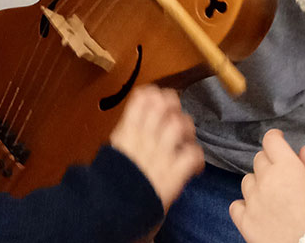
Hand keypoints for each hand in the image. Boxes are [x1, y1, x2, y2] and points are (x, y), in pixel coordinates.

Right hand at [109, 85, 203, 209]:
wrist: (108, 210)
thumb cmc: (107, 188)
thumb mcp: (111, 157)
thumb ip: (123, 143)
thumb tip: (131, 133)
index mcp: (126, 133)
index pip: (142, 99)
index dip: (153, 94)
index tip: (157, 98)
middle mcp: (145, 138)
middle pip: (165, 104)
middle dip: (174, 105)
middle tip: (176, 115)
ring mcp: (161, 154)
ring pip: (180, 124)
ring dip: (187, 129)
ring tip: (186, 139)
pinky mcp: (174, 173)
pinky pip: (192, 154)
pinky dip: (197, 158)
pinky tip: (195, 167)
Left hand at [229, 129, 304, 242]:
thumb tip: (302, 149)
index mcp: (286, 167)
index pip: (271, 140)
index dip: (275, 138)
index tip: (279, 142)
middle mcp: (266, 180)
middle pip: (259, 160)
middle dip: (270, 164)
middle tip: (282, 177)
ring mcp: (253, 200)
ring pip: (247, 181)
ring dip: (257, 184)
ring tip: (272, 197)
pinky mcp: (246, 221)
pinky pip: (236, 206)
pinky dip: (244, 206)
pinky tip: (256, 210)